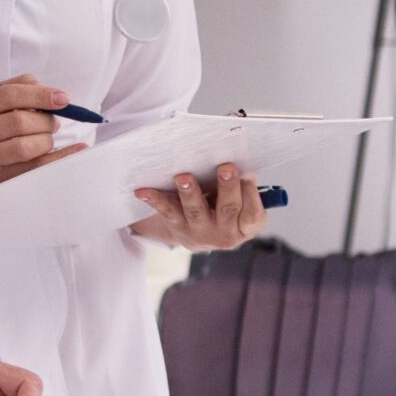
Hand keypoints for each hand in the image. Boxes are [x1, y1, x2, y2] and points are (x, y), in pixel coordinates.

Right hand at [0, 73, 86, 201]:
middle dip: (45, 119)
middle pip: (18, 121)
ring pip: (25, 146)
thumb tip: (42, 86)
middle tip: (53, 121)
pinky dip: (59, 158)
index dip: (39, 95)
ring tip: (46, 137)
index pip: (8, 96)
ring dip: (46, 139)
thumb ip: (7, 90)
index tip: (62, 98)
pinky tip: (77, 150)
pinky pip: (33, 167)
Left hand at [130, 162, 267, 251]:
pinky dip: (155, 200)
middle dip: (227, 188)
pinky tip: (142, 191)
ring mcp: (200, 232)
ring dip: (189, 192)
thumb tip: (242, 161)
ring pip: (195, 211)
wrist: (199, 234)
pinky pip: (167, 212)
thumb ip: (243, 187)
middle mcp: (225, 234)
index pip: (253, 215)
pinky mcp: (178, 227)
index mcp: (246, 228)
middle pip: (228, 210)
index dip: (252, 196)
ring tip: (184, 177)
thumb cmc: (225, 208)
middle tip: (226, 168)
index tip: (249, 175)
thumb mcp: (241, 203)